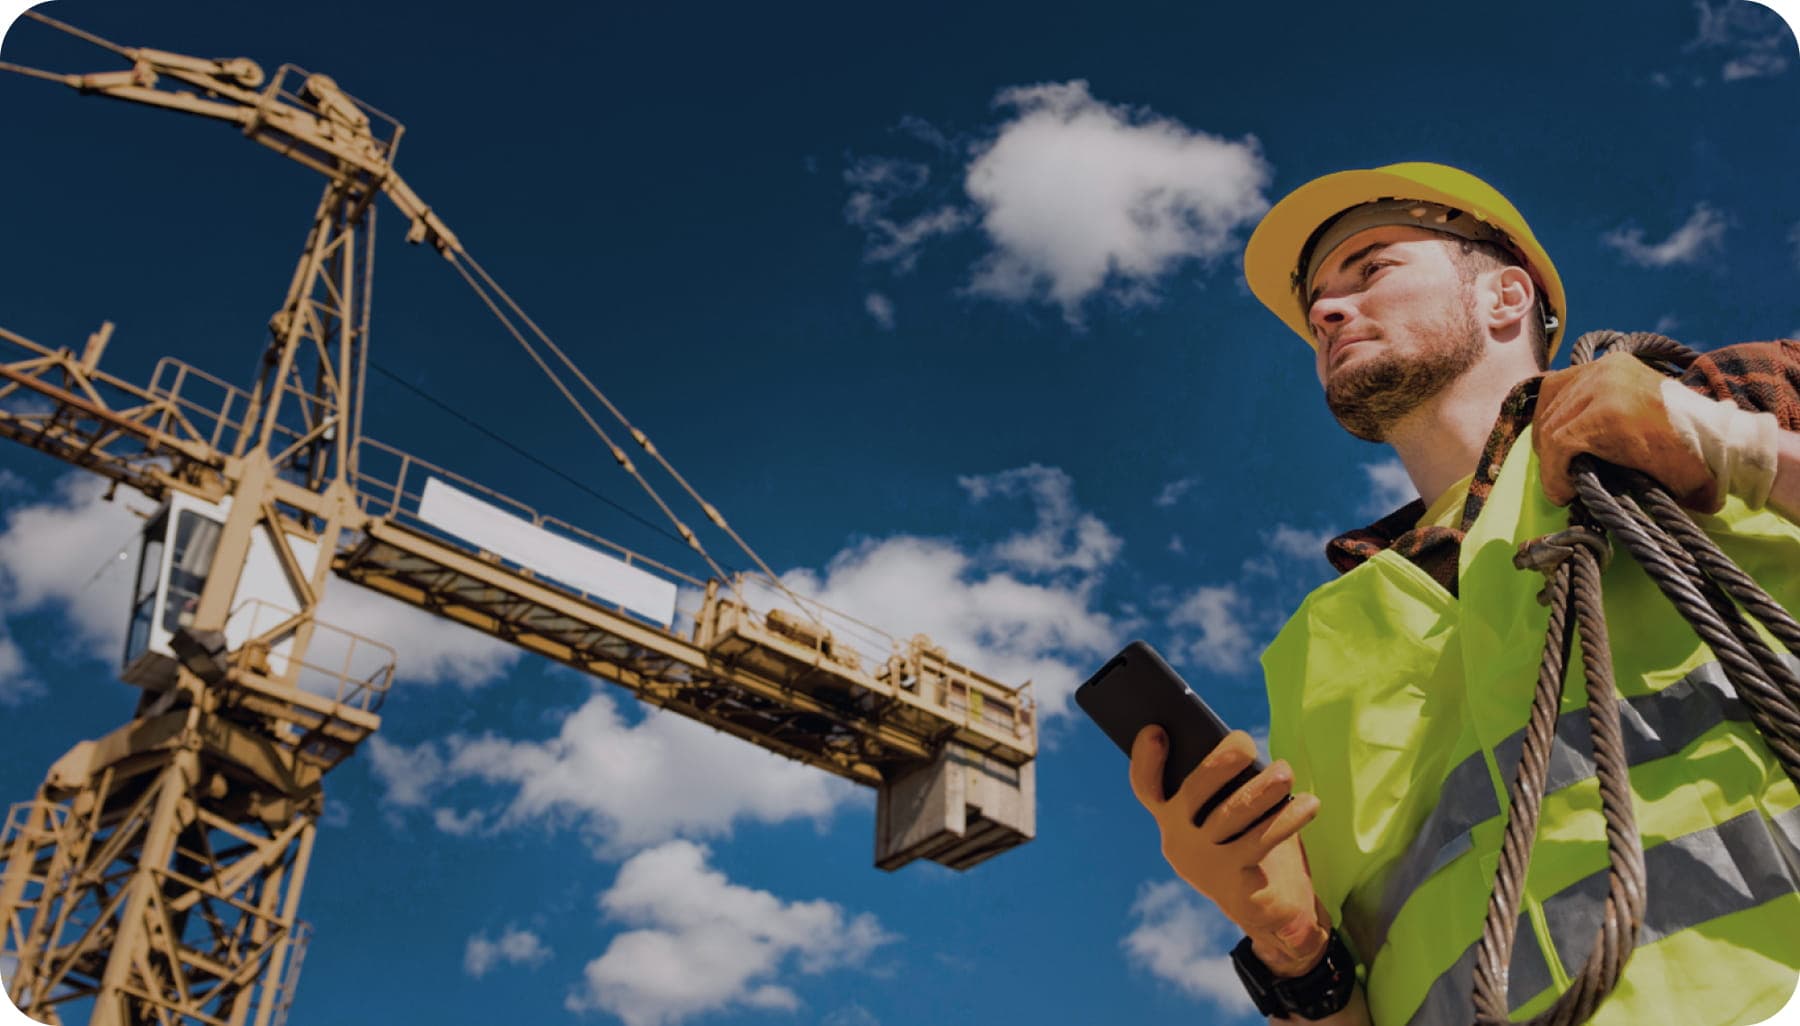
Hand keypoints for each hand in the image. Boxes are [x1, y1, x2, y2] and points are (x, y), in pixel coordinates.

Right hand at [1129, 726, 1328, 974]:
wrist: (1265, 910)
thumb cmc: (1246, 844)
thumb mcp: (1230, 814)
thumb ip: (1226, 788)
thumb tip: (1244, 752)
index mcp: (1171, 817)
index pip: (1147, 787)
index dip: (1146, 759)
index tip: (1156, 730)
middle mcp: (1180, 840)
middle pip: (1192, 793)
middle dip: (1219, 764)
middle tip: (1246, 744)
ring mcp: (1206, 864)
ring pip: (1230, 816)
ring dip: (1261, 789)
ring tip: (1285, 772)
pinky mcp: (1235, 884)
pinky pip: (1261, 842)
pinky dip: (1287, 819)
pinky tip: (1308, 804)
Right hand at [1533, 351, 1719, 510]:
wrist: (1714, 428)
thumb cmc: (1689, 462)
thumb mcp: (1661, 490)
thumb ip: (1619, 501)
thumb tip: (1588, 510)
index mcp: (1612, 413)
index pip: (1560, 443)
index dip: (1553, 475)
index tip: (1563, 496)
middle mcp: (1601, 382)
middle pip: (1551, 424)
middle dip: (1550, 460)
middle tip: (1562, 482)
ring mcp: (1602, 367)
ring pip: (1550, 404)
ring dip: (1549, 436)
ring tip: (1562, 459)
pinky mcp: (1605, 362)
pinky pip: (1560, 385)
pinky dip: (1553, 409)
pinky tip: (1562, 429)